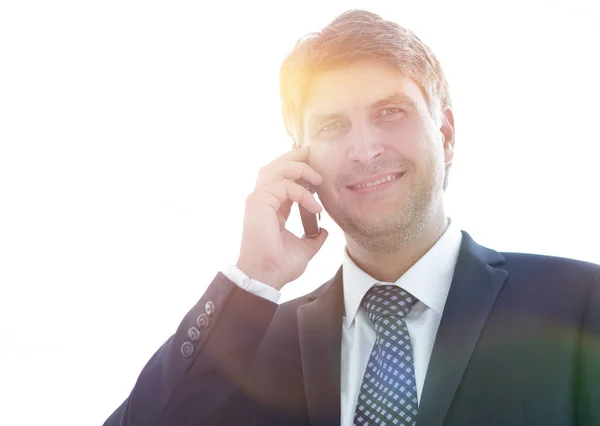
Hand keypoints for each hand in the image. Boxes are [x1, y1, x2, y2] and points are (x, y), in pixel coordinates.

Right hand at [236, 145, 328, 289]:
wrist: (266, 278)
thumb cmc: (279, 266)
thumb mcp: (304, 248)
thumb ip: (314, 237)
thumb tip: (326, 232)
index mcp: (271, 207)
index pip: (283, 178)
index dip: (300, 171)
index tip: (320, 176)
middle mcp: (262, 200)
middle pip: (276, 166)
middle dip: (296, 157)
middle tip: (316, 154)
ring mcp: (258, 200)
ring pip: (277, 169)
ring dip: (300, 169)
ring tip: (318, 178)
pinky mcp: (259, 203)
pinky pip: (284, 186)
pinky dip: (302, 193)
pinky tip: (315, 207)